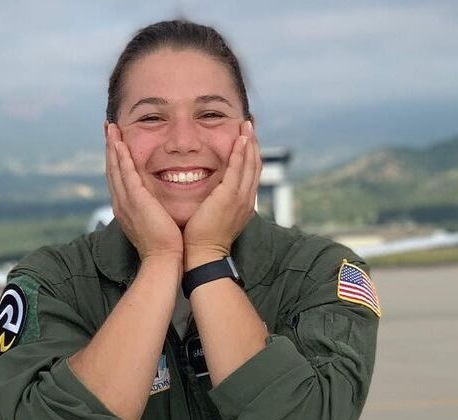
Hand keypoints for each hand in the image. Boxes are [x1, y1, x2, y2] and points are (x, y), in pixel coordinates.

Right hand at [105, 123, 182, 261]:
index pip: (119, 179)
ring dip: (112, 147)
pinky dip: (121, 158)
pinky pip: (125, 174)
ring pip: (115, 168)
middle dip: (110, 148)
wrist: (163, 260)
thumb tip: (159, 205)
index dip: (116, 160)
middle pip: (112, 170)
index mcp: (127, 209)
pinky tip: (119, 143)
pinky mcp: (136, 201)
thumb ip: (155, 211)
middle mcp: (122, 204)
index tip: (116, 143)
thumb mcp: (156, 224)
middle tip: (108, 128)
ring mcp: (126, 202)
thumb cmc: (165, 247)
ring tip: (110, 128)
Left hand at [182, 121, 260, 268]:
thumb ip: (215, 203)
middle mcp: (246, 199)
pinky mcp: (229, 197)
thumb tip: (210, 196)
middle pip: (255, 165)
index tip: (247, 138)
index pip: (250, 174)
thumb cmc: (202, 241)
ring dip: (250, 143)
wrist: (203, 256)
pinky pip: (238, 169)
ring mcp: (240, 198)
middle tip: (250, 124)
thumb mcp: (214, 218)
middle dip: (254, 143)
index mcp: (242, 204)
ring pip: (250, 164)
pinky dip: (241, 153)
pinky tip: (241, 139)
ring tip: (247, 125)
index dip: (251, 155)